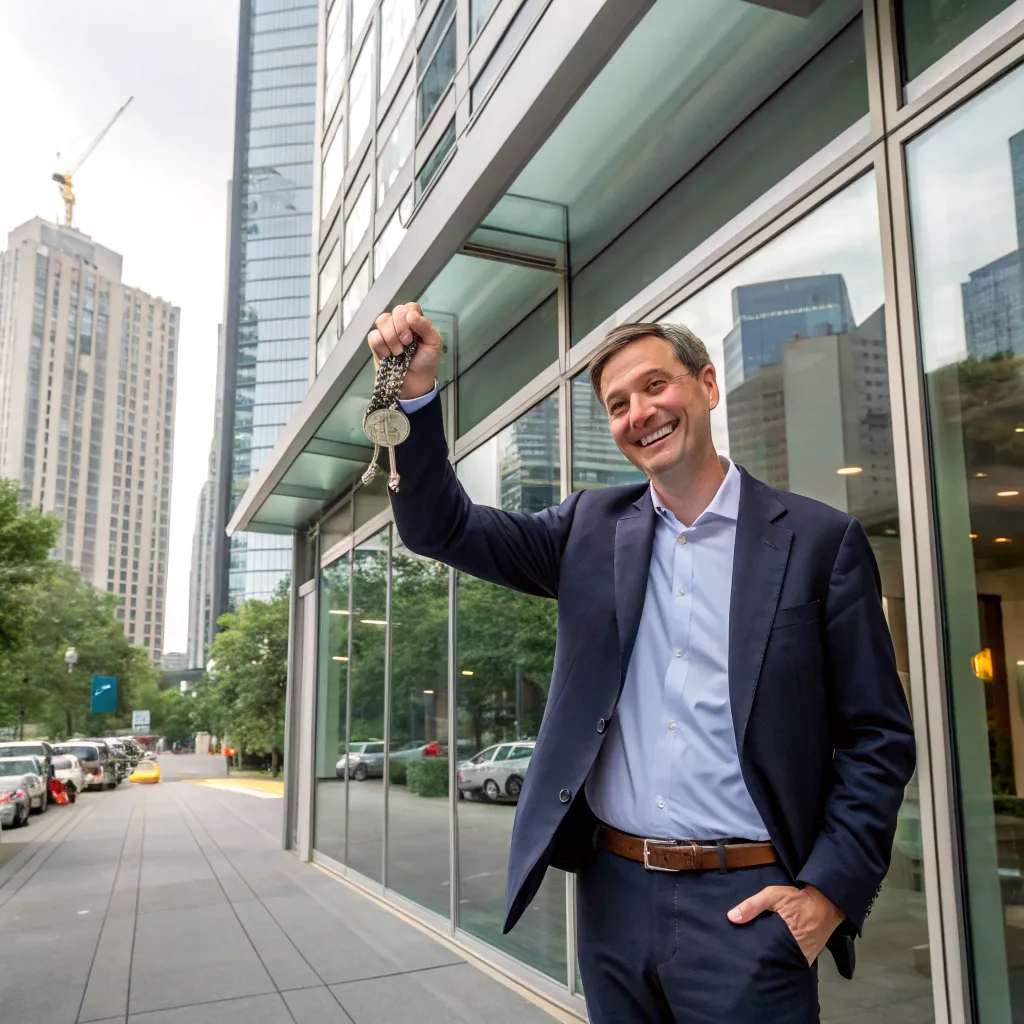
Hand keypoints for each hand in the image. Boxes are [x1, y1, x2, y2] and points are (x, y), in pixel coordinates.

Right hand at [367, 303, 442, 399]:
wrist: (414, 384)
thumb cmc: (426, 362)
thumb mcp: (434, 344)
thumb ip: (426, 327)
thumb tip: (411, 315)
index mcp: (415, 320)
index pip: (410, 307)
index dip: (410, 317)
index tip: (414, 334)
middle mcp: (400, 323)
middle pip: (395, 311)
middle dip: (401, 328)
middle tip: (407, 343)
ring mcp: (387, 332)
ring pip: (382, 320)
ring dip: (391, 338)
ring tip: (399, 352)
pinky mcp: (376, 344)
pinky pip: (373, 336)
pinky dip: (382, 347)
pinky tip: (388, 356)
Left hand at [727, 884, 843, 964]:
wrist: (827, 903)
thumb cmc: (798, 898)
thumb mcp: (773, 895)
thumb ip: (752, 906)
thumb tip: (731, 917)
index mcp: (783, 935)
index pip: (761, 949)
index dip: (751, 948)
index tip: (740, 948)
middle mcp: (794, 951)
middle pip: (770, 957)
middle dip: (760, 954)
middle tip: (747, 951)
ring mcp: (802, 957)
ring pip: (780, 960)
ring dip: (772, 956)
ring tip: (758, 954)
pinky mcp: (807, 958)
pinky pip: (791, 961)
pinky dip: (782, 957)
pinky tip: (774, 953)